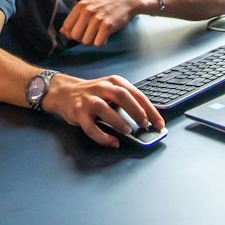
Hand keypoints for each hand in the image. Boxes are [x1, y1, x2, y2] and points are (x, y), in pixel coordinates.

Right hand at [41, 74, 163, 147]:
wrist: (64, 92)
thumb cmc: (93, 94)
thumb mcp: (111, 91)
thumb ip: (127, 102)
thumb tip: (147, 121)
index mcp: (115, 82)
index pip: (136, 94)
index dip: (150, 109)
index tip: (159, 123)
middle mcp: (102, 88)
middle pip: (121, 95)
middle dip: (135, 110)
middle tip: (144, 124)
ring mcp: (89, 100)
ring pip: (103, 108)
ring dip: (117, 120)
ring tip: (127, 130)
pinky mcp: (78, 112)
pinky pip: (90, 126)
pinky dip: (102, 136)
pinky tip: (111, 142)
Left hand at [59, 0, 145, 45]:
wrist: (125, 1)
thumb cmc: (105, 6)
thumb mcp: (88, 7)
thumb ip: (75, 19)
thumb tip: (62, 32)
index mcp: (80, 6)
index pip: (66, 27)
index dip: (72, 33)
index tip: (81, 31)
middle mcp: (87, 11)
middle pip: (75, 36)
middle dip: (82, 38)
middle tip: (91, 33)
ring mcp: (97, 18)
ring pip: (85, 41)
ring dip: (92, 41)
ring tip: (98, 33)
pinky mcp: (108, 25)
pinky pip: (97, 43)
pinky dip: (101, 42)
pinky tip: (105, 35)